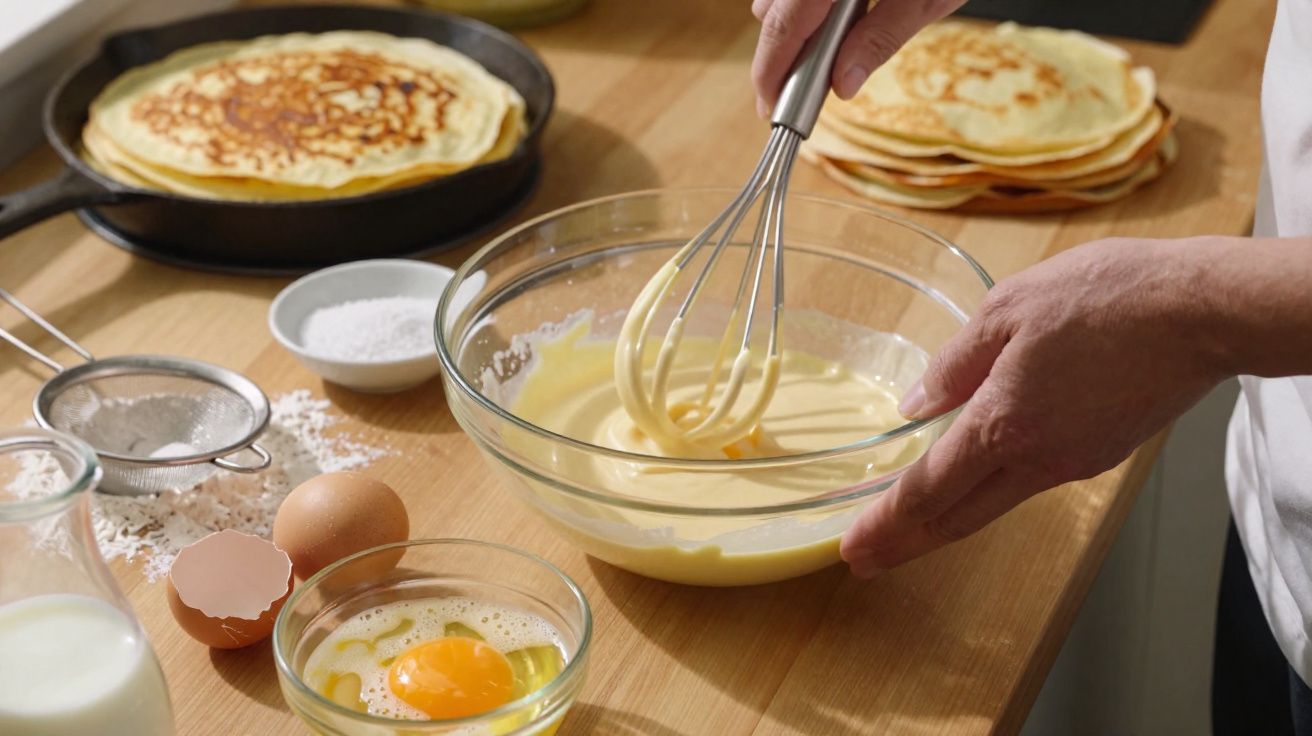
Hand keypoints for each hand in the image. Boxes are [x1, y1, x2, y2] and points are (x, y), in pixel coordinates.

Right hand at [750, 0, 966, 117]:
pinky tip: (829, 19)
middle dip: (779, 55)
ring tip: (813, 59)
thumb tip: (843, 83)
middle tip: (785, 94)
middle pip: (774, 10)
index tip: (770, 105)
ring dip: (790, 26)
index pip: (785, 25)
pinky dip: (801, 3)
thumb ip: (883, 36)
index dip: (771, 70)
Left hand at [840, 237, 1232, 576]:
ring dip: (947, 516)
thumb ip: (956, 362)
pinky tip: (978, 469)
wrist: (1203, 311)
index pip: (928, 490)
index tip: (852, 548)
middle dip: (905, 543)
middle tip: (865, 560)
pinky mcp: (1101, 451)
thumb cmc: (1106, 297)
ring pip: (995, 501)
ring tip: (910, 520)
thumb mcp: (1008, 308)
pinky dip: (993, 484)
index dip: (886, 523)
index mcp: (1004, 425)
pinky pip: (1032, 476)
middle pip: (957, 517)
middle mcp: (1037, 459)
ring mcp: (1073, 461)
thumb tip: (917, 403)